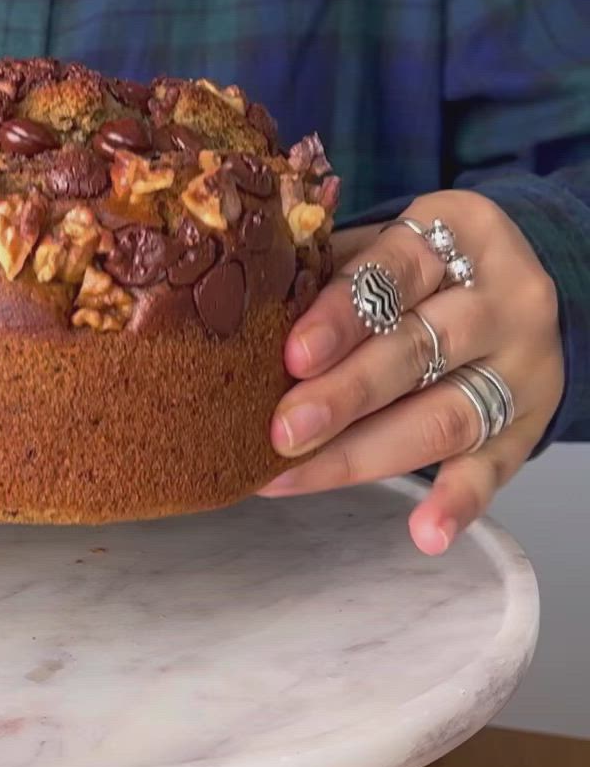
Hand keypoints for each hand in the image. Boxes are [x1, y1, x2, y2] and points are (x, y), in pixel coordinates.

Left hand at [263, 190, 563, 553]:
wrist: (523, 292)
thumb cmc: (424, 271)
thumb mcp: (388, 245)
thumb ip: (329, 271)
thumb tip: (239, 314)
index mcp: (460, 234)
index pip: (395, 270)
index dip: (341, 315)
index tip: (291, 355)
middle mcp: (503, 298)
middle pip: (418, 350)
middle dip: (343, 395)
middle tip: (280, 431)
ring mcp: (521, 367)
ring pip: (445, 415)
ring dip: (366, 453)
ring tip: (295, 478)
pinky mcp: (527, 426)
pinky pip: (496, 468)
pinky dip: (459, 501)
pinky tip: (425, 532)